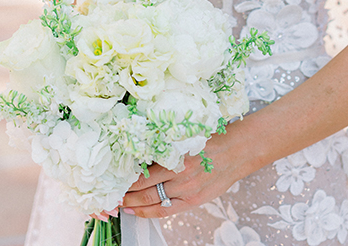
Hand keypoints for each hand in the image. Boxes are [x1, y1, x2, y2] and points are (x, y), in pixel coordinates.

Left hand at [121, 123, 246, 217]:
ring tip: (120, 204)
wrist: (237, 150)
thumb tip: (141, 151)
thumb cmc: (212, 139)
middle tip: (110, 195)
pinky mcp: (194, 200)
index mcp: (176, 155)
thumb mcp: (186, 136)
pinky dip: (150, 212)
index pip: (143, 171)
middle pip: (144, 189)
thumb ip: (166, 146)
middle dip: (125, 194)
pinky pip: (167, 211)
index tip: (113, 178)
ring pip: (152, 201)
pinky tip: (138, 211)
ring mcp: (187, 190)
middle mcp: (180, 174)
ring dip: (134, 204)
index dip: (126, 178)